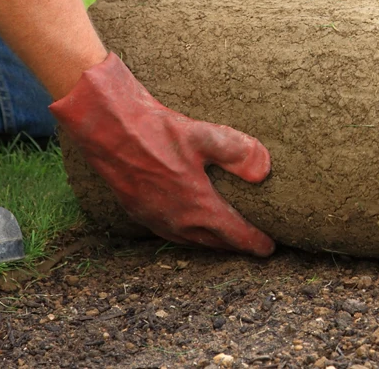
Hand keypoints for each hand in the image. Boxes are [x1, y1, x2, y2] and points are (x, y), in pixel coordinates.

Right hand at [49, 54, 276, 255]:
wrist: (108, 130)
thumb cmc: (156, 131)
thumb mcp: (204, 135)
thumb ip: (239, 152)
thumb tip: (265, 171)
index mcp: (198, 207)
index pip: (234, 234)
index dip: (255, 243)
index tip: (270, 247)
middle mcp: (177, 221)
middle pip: (214, 243)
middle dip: (235, 246)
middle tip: (252, 245)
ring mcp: (156, 220)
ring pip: (191, 241)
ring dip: (210, 243)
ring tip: (224, 240)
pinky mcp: (138, 212)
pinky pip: (170, 234)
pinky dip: (187, 236)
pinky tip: (188, 226)